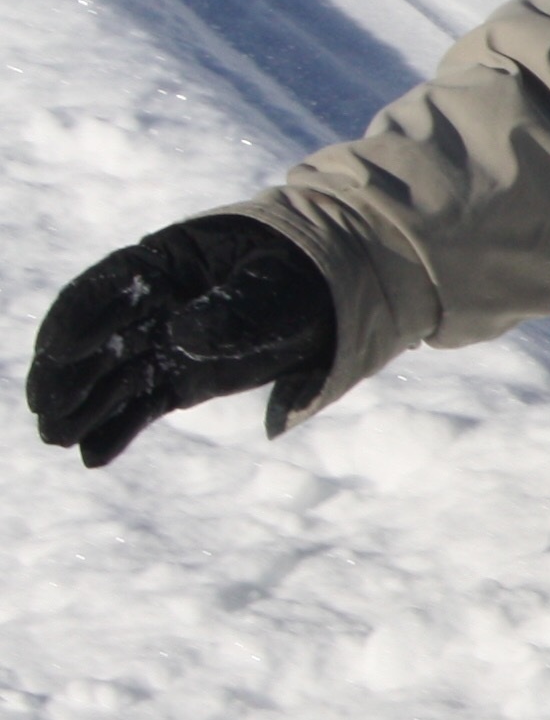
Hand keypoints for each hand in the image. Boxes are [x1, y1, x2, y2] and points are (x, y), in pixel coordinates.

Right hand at [29, 214, 336, 468]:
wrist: (334, 300)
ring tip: (56, 437)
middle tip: (45, 408)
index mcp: (164, 263)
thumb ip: (233, 309)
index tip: (58, 350)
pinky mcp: (179, 381)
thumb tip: (181, 336)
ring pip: (112, 377)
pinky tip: (92, 456)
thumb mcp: (275, 286)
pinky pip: (141, 406)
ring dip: (82, 407)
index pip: (106, 287)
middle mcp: (151, 307)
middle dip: (66, 373)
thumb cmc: (301, 276)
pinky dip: (118, 430)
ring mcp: (162, 346)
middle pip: (96, 339)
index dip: (76, 318)